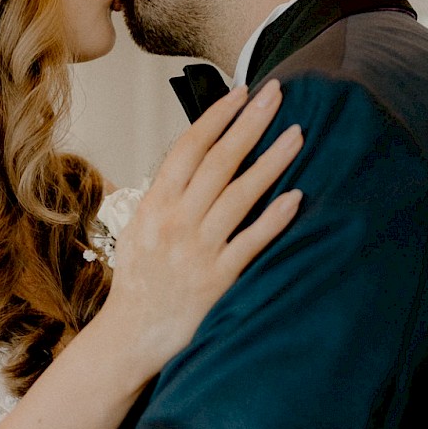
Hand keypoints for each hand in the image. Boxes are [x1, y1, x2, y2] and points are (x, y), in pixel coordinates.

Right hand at [100, 81, 301, 381]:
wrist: (130, 337)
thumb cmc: (138, 283)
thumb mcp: (140, 229)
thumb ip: (165, 196)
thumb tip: (193, 161)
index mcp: (155, 204)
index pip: (189, 147)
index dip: (218, 115)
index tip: (242, 92)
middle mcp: (176, 221)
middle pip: (219, 161)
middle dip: (250, 122)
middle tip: (277, 92)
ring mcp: (198, 250)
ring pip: (240, 194)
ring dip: (271, 160)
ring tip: (297, 133)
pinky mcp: (217, 280)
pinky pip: (250, 243)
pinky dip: (273, 219)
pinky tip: (295, 196)